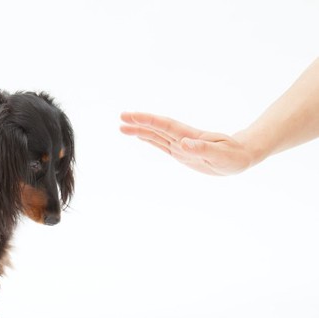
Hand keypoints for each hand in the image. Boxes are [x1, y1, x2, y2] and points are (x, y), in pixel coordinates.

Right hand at [120, 112, 262, 175]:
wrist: (241, 156)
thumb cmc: (234, 157)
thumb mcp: (222, 156)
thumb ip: (203, 149)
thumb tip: (183, 143)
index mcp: (190, 137)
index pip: (166, 126)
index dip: (149, 121)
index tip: (133, 116)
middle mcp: (182, 139)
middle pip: (157, 128)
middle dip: (139, 123)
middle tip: (121, 117)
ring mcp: (180, 146)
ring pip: (156, 136)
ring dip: (140, 130)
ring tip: (122, 127)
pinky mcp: (180, 153)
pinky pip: (161, 144)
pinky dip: (149, 139)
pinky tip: (140, 136)